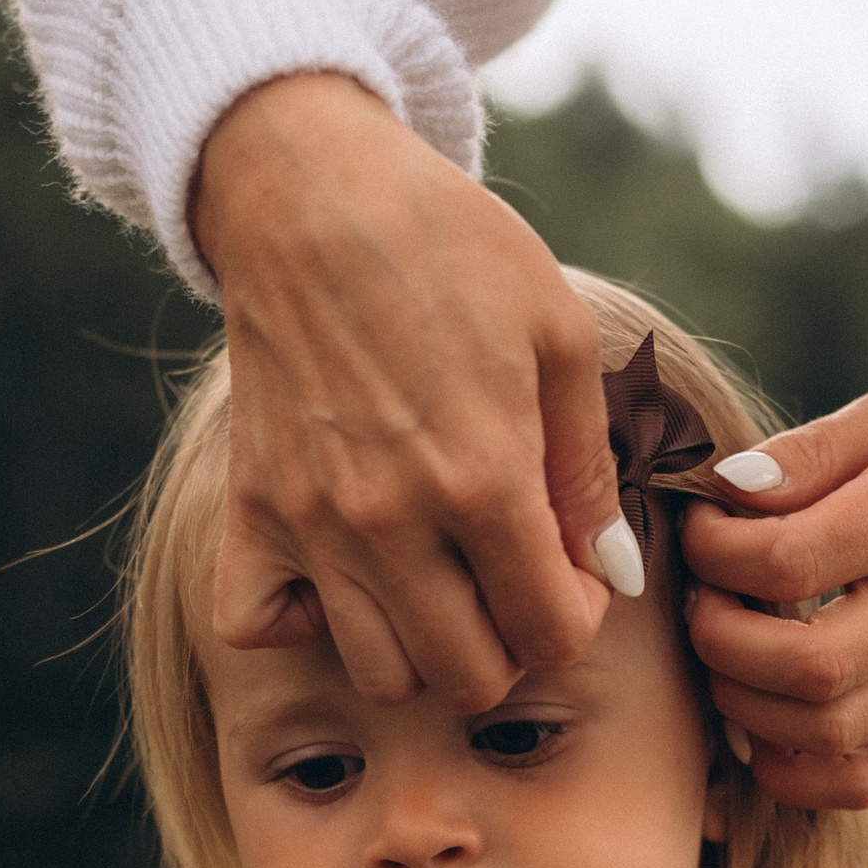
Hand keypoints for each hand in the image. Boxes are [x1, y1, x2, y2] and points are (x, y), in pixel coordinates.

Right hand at [189, 73, 622, 712]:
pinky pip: (258, 621)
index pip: (550, 633)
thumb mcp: (559, 336)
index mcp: (483, 482)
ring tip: (442, 575)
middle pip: (468, 675)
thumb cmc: (450, 248)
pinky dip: (303, 619)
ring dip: (424, 643)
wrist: (311, 192)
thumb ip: (589, 471)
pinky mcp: (250, 508)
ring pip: (380, 671)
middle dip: (512, 642)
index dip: (581, 614)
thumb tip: (616, 573)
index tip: (574, 566)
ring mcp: (312, 523)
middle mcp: (391, 523)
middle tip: (514, 575)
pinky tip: (345, 570)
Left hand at [681, 397, 867, 807]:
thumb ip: (812, 449)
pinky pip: (864, 779)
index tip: (702, 531)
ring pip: (828, 732)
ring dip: (745, 704)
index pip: (792, 559)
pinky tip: (763, 728)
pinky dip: (795, 775)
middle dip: (720, 641)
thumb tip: (728, 487)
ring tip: (728, 655)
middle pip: (810, 665)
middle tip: (702, 602)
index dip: (716, 552)